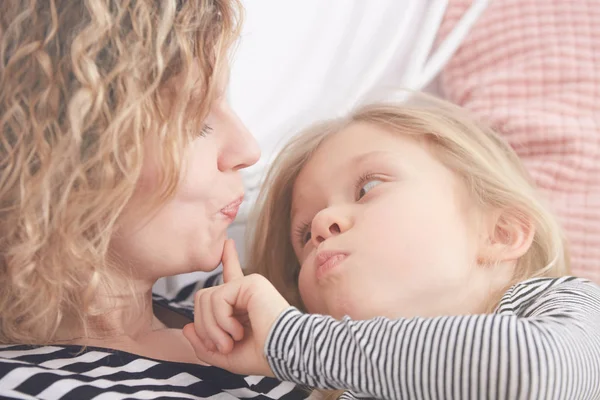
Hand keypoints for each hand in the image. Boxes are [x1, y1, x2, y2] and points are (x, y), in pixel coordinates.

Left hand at [182, 239, 289, 376]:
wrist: (285, 354)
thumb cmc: (263, 356)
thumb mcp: (225, 356)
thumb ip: (204, 344)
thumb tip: (187, 328)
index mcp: (243, 303)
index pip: (231, 276)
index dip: (228, 259)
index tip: (227, 243)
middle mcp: (245, 290)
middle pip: (203, 298)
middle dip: (204, 327)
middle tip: (222, 346)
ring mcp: (247, 284)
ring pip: (205, 298)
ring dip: (212, 328)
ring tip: (230, 341)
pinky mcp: (249, 283)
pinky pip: (217, 298)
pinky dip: (221, 321)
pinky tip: (238, 331)